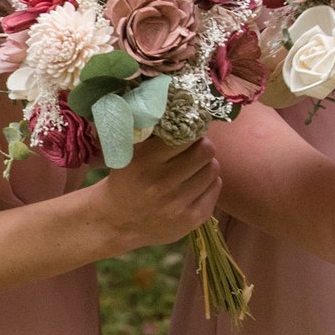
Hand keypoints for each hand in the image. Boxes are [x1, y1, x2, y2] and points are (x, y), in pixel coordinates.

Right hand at [90, 135, 222, 252]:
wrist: (118, 222)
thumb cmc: (128, 180)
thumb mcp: (130, 153)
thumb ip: (154, 133)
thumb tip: (185, 111)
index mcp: (144, 161)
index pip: (187, 135)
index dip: (190, 131)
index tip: (187, 132)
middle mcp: (161, 184)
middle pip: (206, 150)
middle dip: (201, 146)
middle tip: (192, 149)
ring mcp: (178, 204)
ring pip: (213, 168)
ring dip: (205, 165)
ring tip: (191, 169)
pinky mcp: (193, 219)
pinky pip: (216, 187)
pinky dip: (209, 182)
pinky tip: (193, 185)